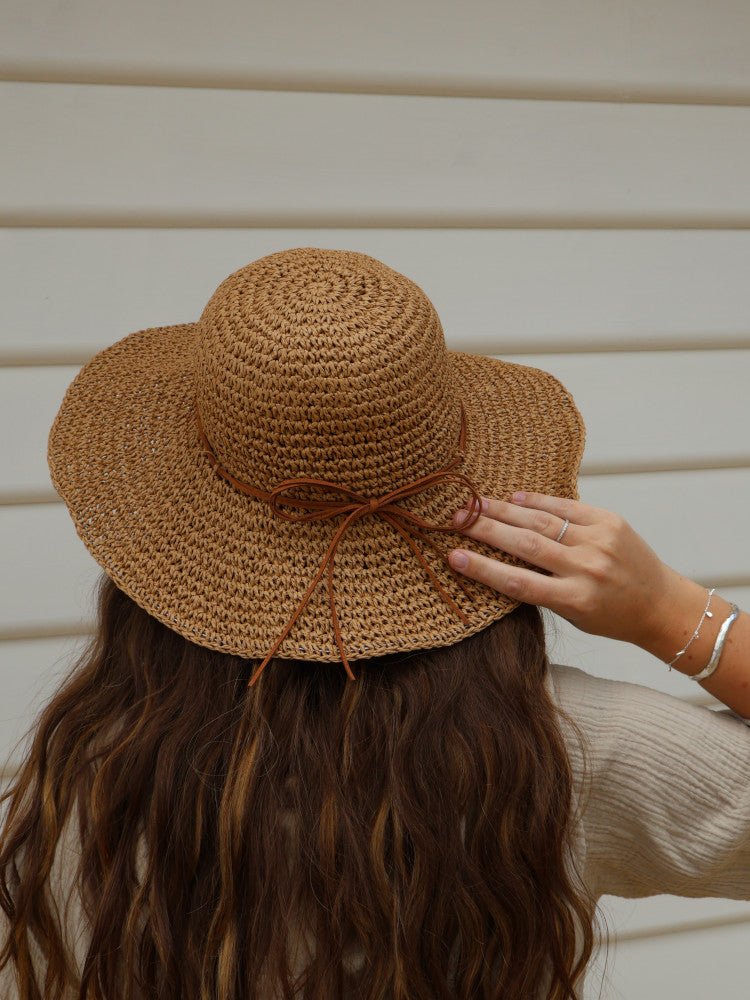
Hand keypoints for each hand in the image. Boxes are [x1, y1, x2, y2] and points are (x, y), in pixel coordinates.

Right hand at [448, 491, 676, 648]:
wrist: (660, 604)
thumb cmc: (612, 616)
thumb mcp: (573, 615)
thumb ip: (542, 589)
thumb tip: (501, 556)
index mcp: (575, 600)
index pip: (518, 582)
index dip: (483, 569)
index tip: (454, 557)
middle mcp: (587, 569)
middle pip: (525, 545)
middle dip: (486, 530)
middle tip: (456, 521)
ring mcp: (599, 542)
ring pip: (542, 522)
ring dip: (504, 511)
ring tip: (475, 505)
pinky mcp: (610, 521)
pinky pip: (566, 507)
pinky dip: (538, 501)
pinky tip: (515, 497)